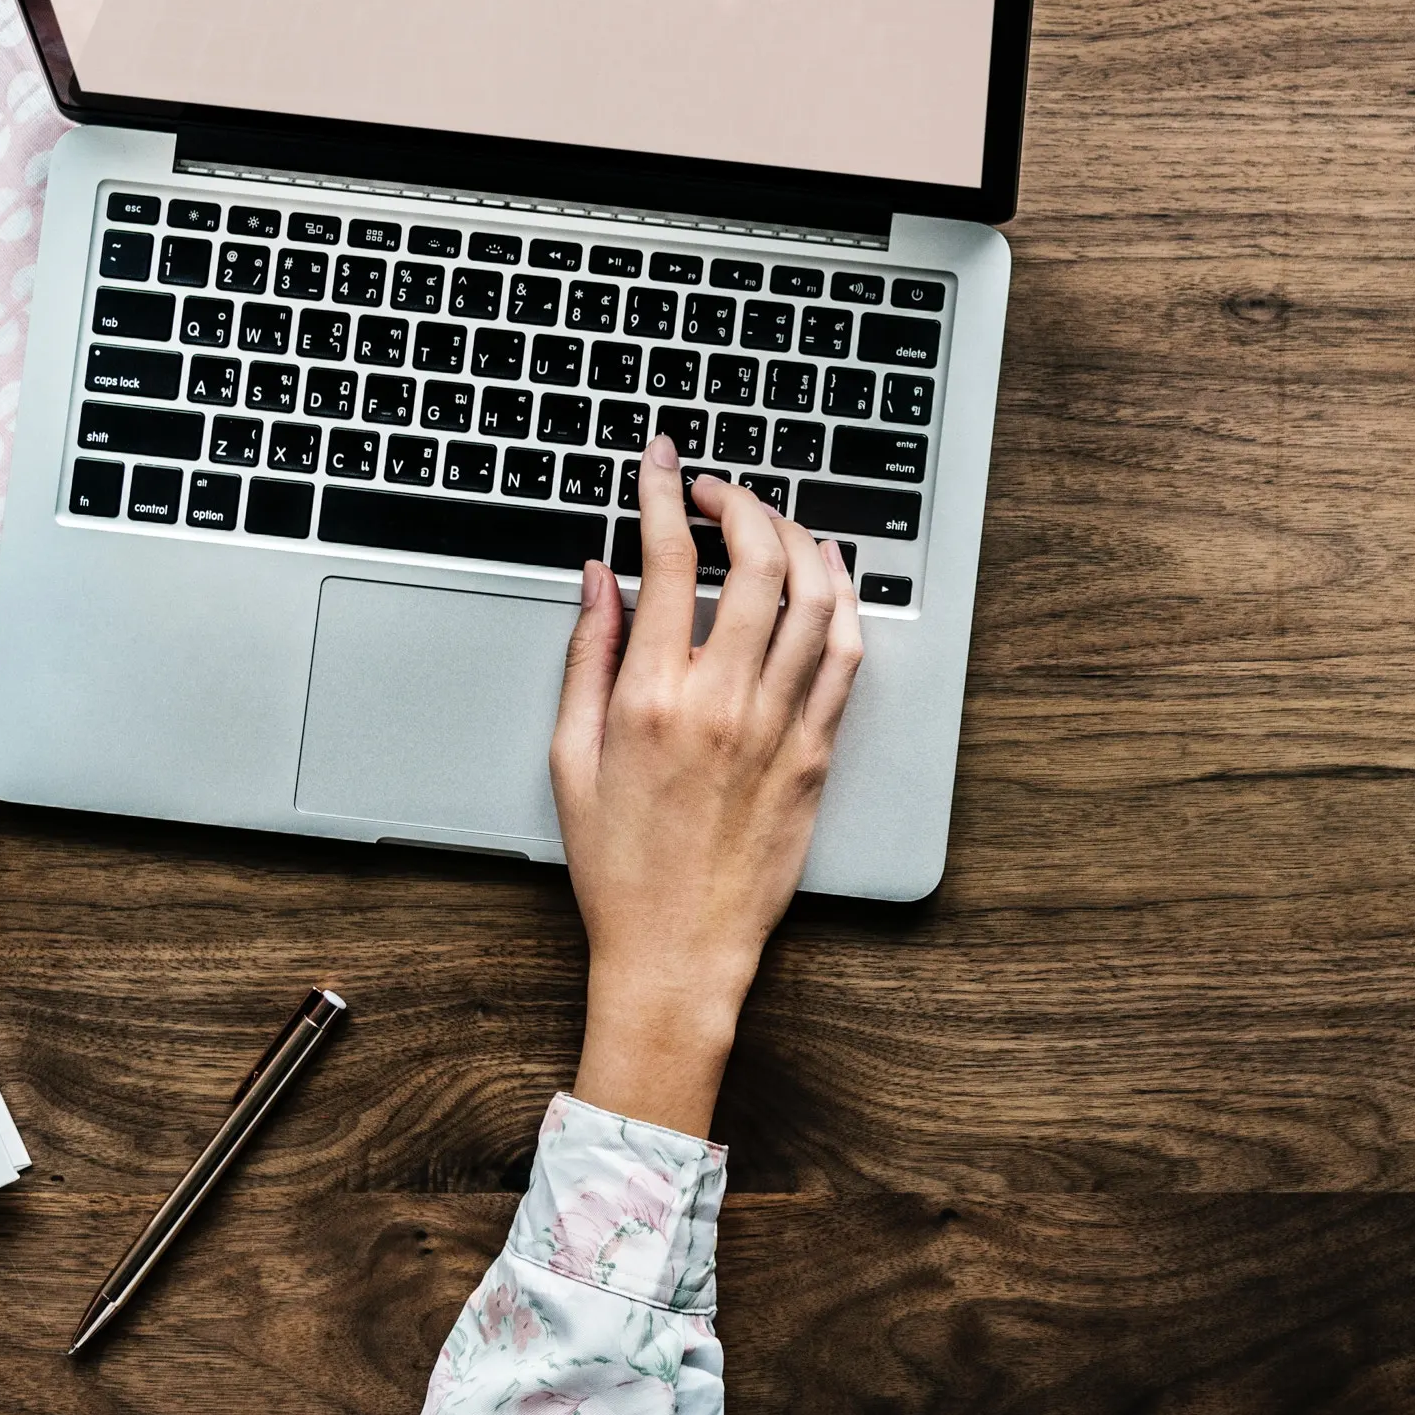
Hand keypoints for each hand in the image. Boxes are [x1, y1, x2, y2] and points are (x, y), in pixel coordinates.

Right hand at [551, 435, 862, 1134]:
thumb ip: (586, 656)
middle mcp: (724, 703)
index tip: (661, 463)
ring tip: (770, 523)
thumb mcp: (570, 757)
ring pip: (814, 598)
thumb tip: (600, 578)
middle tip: (716, 491)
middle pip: (755, 562)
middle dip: (738, 503)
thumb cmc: (617, 867)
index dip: (665, 494)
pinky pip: (845, 657)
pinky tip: (824, 579)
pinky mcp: (818, 755)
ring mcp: (780, 727)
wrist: (677, 952)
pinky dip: (840, 601)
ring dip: (797, 539)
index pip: (668, 561)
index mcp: (652, 699)